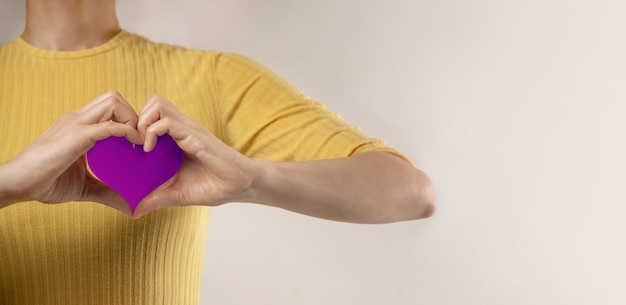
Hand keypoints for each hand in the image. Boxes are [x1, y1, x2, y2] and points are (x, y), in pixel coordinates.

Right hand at [3, 91, 142, 214]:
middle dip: (135, 114)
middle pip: (114, 97)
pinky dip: (128, 132)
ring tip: (140, 142)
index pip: (111, 107)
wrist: (16, 183)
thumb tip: (130, 208)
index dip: (130, 119)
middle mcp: (79, 119)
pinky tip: (136, 146)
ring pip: (113, 102)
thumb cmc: (44, 182)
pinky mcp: (76, 136)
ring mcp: (76, 124)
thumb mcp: (84, 188)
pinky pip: (108, 125)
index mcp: (80, 126)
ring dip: (133, 119)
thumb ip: (107, 193)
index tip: (140, 142)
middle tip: (142, 139)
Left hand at [133, 94, 255, 216]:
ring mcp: (189, 130)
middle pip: (153, 101)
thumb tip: (134, 211)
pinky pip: (167, 122)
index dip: (136, 126)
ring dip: (143, 123)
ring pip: (157, 104)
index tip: (130, 149)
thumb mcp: (177, 194)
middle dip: (136, 120)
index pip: (151, 114)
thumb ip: (156, 198)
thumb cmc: (213, 187)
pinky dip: (152, 132)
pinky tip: (150, 151)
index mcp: (177, 137)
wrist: (239, 187)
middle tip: (134, 144)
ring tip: (142, 146)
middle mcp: (182, 128)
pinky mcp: (195, 136)